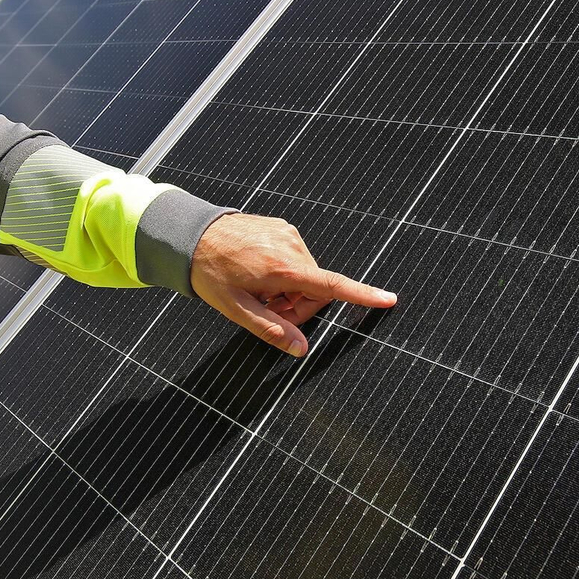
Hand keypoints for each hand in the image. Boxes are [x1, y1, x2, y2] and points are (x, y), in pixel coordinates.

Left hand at [191, 213, 396, 356]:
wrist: (190, 234)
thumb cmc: (210, 272)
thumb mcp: (235, 309)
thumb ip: (271, 330)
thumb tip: (301, 350)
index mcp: (283, 269)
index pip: (332, 286)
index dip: (362, 295)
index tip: (388, 299)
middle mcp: (291, 247)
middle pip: (317, 289)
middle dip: (299, 308)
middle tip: (269, 313)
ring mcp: (287, 234)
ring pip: (307, 276)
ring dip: (291, 291)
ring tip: (259, 293)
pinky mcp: (282, 228)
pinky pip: (297, 259)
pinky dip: (285, 274)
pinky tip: (259, 276)